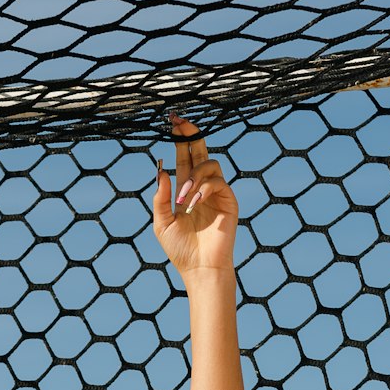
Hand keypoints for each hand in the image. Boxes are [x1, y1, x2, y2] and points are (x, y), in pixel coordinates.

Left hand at [152, 116, 237, 279]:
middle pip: (199, 151)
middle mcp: (202, 187)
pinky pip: (217, 182)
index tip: (171, 122)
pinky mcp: (229, 201)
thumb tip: (161, 171)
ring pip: (209, 165)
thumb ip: (161, 198)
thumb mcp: (162, 222)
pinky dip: (203, 189)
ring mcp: (217, 193)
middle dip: (190, 135)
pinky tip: (193, 204)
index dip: (179, 140)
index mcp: (186, 189)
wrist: (199, 268)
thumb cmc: (180, 249)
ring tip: (183, 197)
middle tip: (180, 123)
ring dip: (194, 175)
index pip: (184, 157)